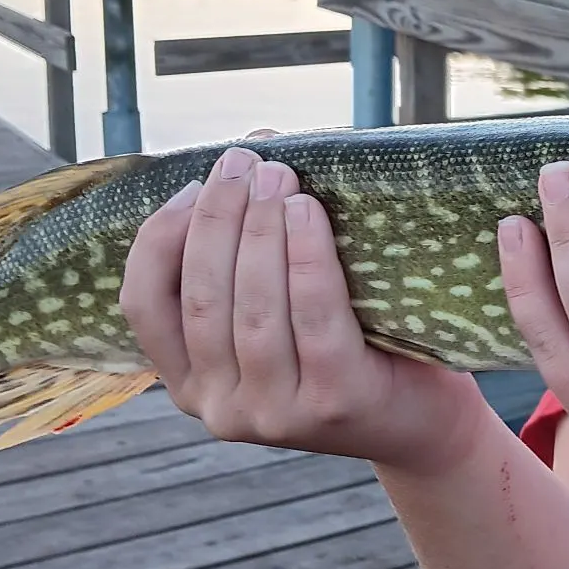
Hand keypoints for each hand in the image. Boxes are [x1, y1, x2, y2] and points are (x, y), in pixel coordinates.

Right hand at [120, 137, 487, 474]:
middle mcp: (220, 406)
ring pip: (253, 309)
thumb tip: (253, 150)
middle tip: (246, 161)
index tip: (191, 184)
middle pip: (203, 297)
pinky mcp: (332, 404)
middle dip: (219, 218)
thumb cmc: (353, 344)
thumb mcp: (284, 312)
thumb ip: (250, 258)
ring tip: (278, 176)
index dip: (160, 239)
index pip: (144, 306)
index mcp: (192, 382)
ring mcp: (274, 413)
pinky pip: (313, 319)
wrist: (424, 418)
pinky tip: (307, 213)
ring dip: (260, 231)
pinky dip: (307, 260)